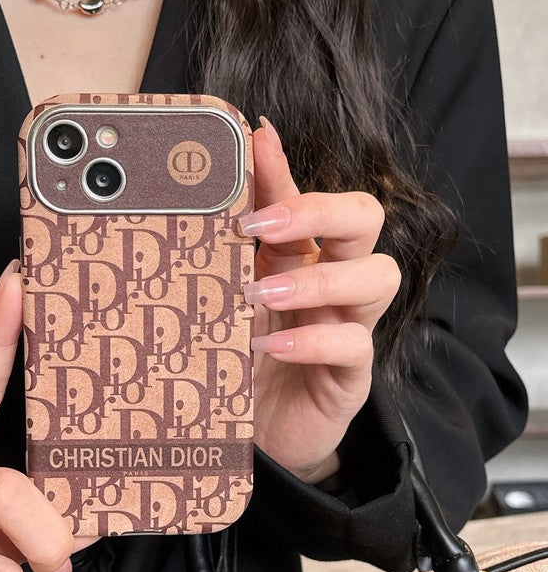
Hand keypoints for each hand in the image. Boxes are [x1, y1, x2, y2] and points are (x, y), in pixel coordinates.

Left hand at [239, 119, 400, 483]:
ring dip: (318, 279)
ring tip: (261, 293)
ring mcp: (347, 326)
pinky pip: (355, 346)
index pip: (304, 199)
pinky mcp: (351, 374)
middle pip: (363, 220)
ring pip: (377, 276)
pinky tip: (270, 343)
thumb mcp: (223, 302)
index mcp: (297, 257)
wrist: (254, 431)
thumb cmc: (238, 360)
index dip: (283, 169)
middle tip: (265, 224)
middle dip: (320, 210)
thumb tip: (194, 204)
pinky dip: (313, 340)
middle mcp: (330, 283)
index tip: (255, 140)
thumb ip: (220, 257)